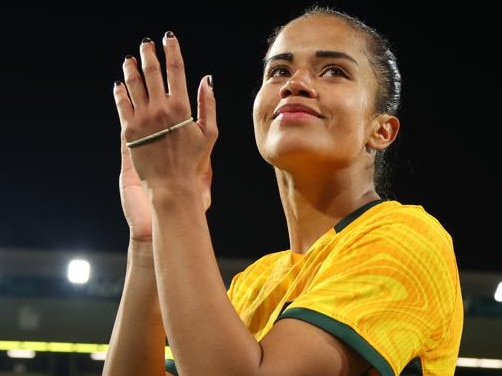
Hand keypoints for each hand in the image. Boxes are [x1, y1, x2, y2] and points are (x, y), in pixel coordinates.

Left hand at [113, 32, 217, 216]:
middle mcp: (160, 109)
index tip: (169, 40)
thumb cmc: (192, 162)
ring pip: (134, 85)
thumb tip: (207, 80)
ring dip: (131, 69)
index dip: (172, 51)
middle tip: (146, 44)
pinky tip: (119, 85)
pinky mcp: (129, 131)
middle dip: (149, 54)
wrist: (171, 185)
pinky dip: (120, 92)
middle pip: (152, 72)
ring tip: (129, 60)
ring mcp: (142, 119)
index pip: (176, 70)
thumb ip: (208, 104)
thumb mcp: (209, 133)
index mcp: (182, 107)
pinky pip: (122, 104)